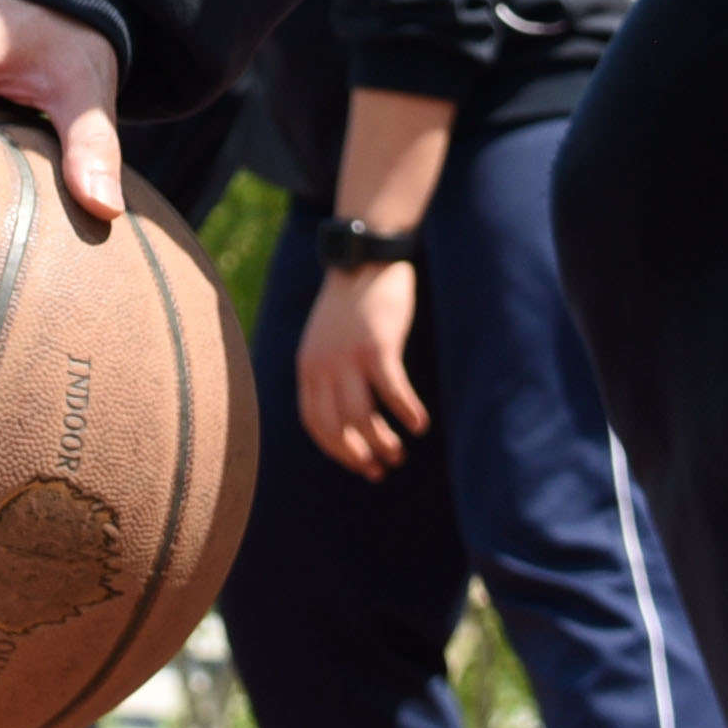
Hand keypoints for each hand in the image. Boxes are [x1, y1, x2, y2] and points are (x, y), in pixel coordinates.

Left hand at [295, 257, 427, 477]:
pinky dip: (406, 412)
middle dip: (359, 455)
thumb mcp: (326, 340)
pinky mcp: (378, 346)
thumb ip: (327, 372)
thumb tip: (346, 414)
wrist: (365, 258)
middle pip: (338, 428)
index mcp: (308, 367)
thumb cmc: (352, 303)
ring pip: (362, 417)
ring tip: (399, 454)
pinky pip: (392, 391)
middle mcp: (323, 366)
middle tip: (381, 469)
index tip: (359, 465)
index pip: (315, 425)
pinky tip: (419, 424)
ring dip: (383, 442)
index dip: (337, 451)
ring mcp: (349, 357)